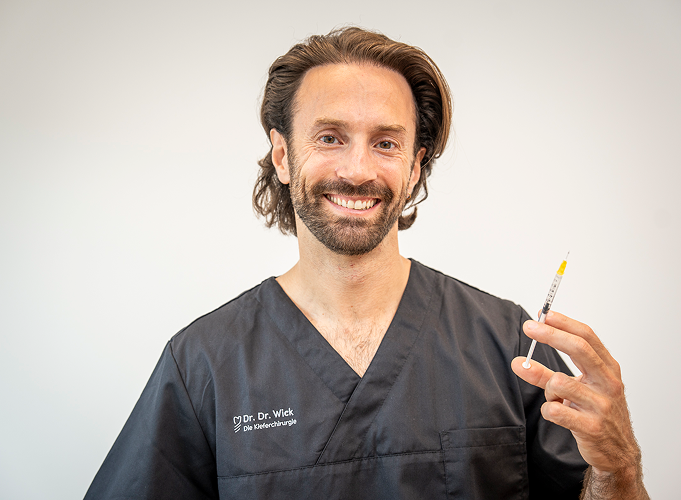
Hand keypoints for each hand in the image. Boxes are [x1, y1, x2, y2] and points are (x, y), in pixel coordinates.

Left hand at [511, 311, 647, 498]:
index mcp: (608, 369)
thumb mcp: (578, 388)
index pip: (587, 337)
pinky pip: (554, 410)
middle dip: (551, 335)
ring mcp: (601, 405)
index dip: (564, 323)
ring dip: (548, 389)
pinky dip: (548, 410)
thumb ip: (548, 373)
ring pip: (560, 382)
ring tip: (555, 398)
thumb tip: (520, 361)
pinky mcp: (591, 427)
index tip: (544, 314)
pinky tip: (556, 413)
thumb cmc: (596, 412)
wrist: (617, 452)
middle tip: (529, 327)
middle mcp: (608, 383)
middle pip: (580, 349)